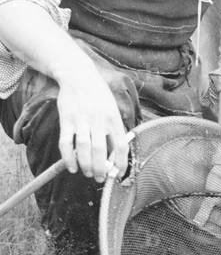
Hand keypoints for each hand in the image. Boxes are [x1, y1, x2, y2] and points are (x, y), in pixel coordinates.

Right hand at [56, 64, 128, 181]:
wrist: (79, 75)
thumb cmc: (99, 95)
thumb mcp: (113, 108)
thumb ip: (115, 128)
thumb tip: (117, 153)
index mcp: (113, 119)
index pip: (121, 145)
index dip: (120, 162)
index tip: (117, 173)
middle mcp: (98, 120)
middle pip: (100, 151)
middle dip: (100, 169)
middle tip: (98, 178)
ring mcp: (81, 120)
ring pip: (83, 149)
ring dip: (85, 165)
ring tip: (87, 173)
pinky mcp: (66, 120)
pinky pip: (66, 143)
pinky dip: (68, 157)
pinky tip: (72, 166)